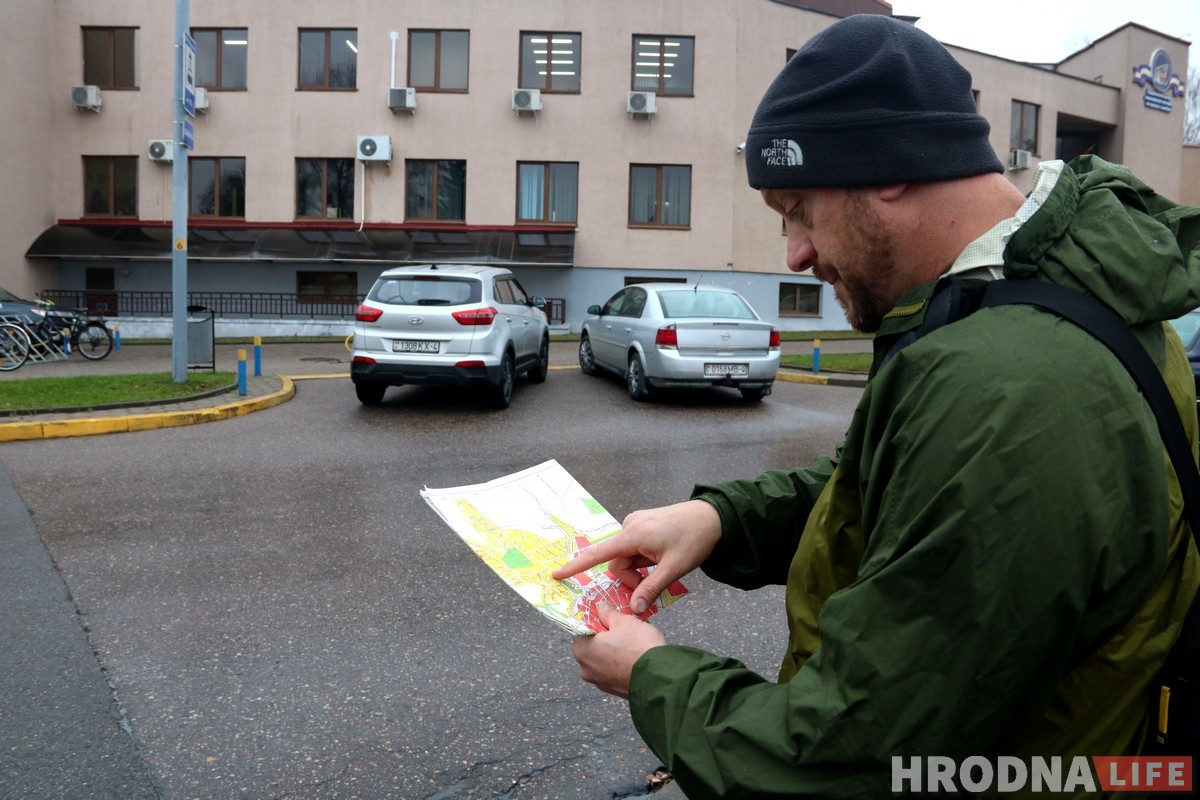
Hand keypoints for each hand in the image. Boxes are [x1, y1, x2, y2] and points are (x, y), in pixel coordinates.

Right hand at [551, 499, 721, 613]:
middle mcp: (630, 526)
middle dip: (631, 578)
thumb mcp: (674, 568)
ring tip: (662, 568)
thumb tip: (634, 608)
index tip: (557, 574)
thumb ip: (651, 588)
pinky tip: (660, 559)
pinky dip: (642, 560)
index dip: (577, 566)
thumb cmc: (694, 539)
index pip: (599, 553)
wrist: (713, 516)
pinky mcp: (642, 525)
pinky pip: (634, 549)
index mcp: (633, 534)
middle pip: (617, 562)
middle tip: (652, 585)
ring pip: (626, 557)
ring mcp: (636, 524)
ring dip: (639, 569)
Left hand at [571, 602, 666, 698]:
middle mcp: (585, 669)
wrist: (660, 678)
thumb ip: (608, 613)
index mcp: (582, 650)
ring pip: (603, 657)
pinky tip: (635, 654)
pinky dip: (620, 661)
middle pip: (592, 644)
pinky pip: (613, 670)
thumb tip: (600, 607)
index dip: (594, 618)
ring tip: (633, 638)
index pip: (580, 628)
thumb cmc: (638, 646)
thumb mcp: (623, 621)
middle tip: (622, 624)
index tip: (606, 613)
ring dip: (614, 647)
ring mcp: (599, 682)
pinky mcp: (613, 690)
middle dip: (605, 633)